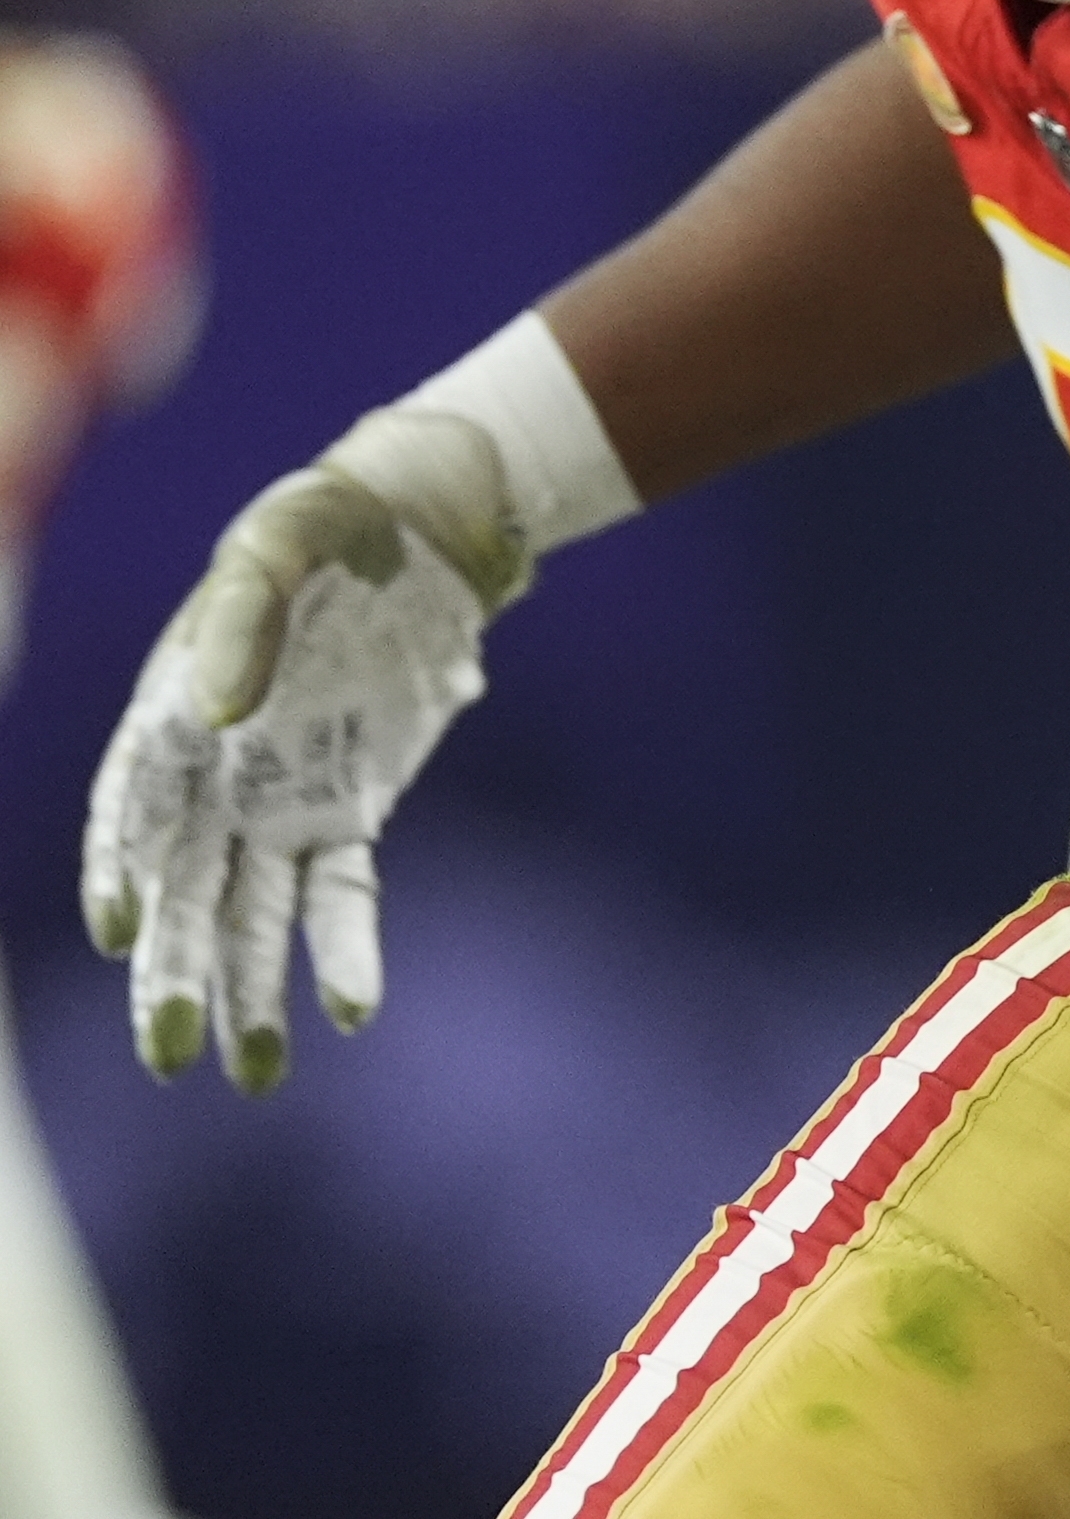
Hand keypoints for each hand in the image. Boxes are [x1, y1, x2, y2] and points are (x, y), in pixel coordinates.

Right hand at [83, 410, 524, 1093]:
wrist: (419, 526)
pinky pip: (341, 892)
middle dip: (173, 971)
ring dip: (249, 990)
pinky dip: (344, 948)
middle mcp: (214, 776)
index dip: (121, 869)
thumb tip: (216, 715)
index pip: (131, 809)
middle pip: (182, 888)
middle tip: (168, 1054)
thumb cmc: (329, 525)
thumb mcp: (281, 543)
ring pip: (251, 913)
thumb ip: (240, 620)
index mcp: (171, 714)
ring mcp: (281, 800)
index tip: (121, 930)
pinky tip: (349, 1009)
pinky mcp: (350, 810)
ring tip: (251, 1074)